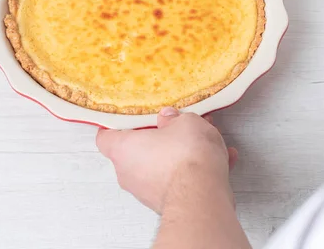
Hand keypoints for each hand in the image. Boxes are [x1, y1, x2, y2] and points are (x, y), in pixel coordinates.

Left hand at [96, 108, 237, 213]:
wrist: (203, 196)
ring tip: (205, 144)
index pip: (105, 137)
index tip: (128, 119)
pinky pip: (177, 183)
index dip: (116, 126)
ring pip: (160, 168)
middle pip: (136, 152)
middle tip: (176, 128)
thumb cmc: (185, 157)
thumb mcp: (185, 122)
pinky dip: (194, 173)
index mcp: (123, 149)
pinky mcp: (165, 204)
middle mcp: (128, 173)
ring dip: (179, 156)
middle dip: (157, 140)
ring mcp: (145, 192)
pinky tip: (218, 161)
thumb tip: (169, 119)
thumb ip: (175, 119)